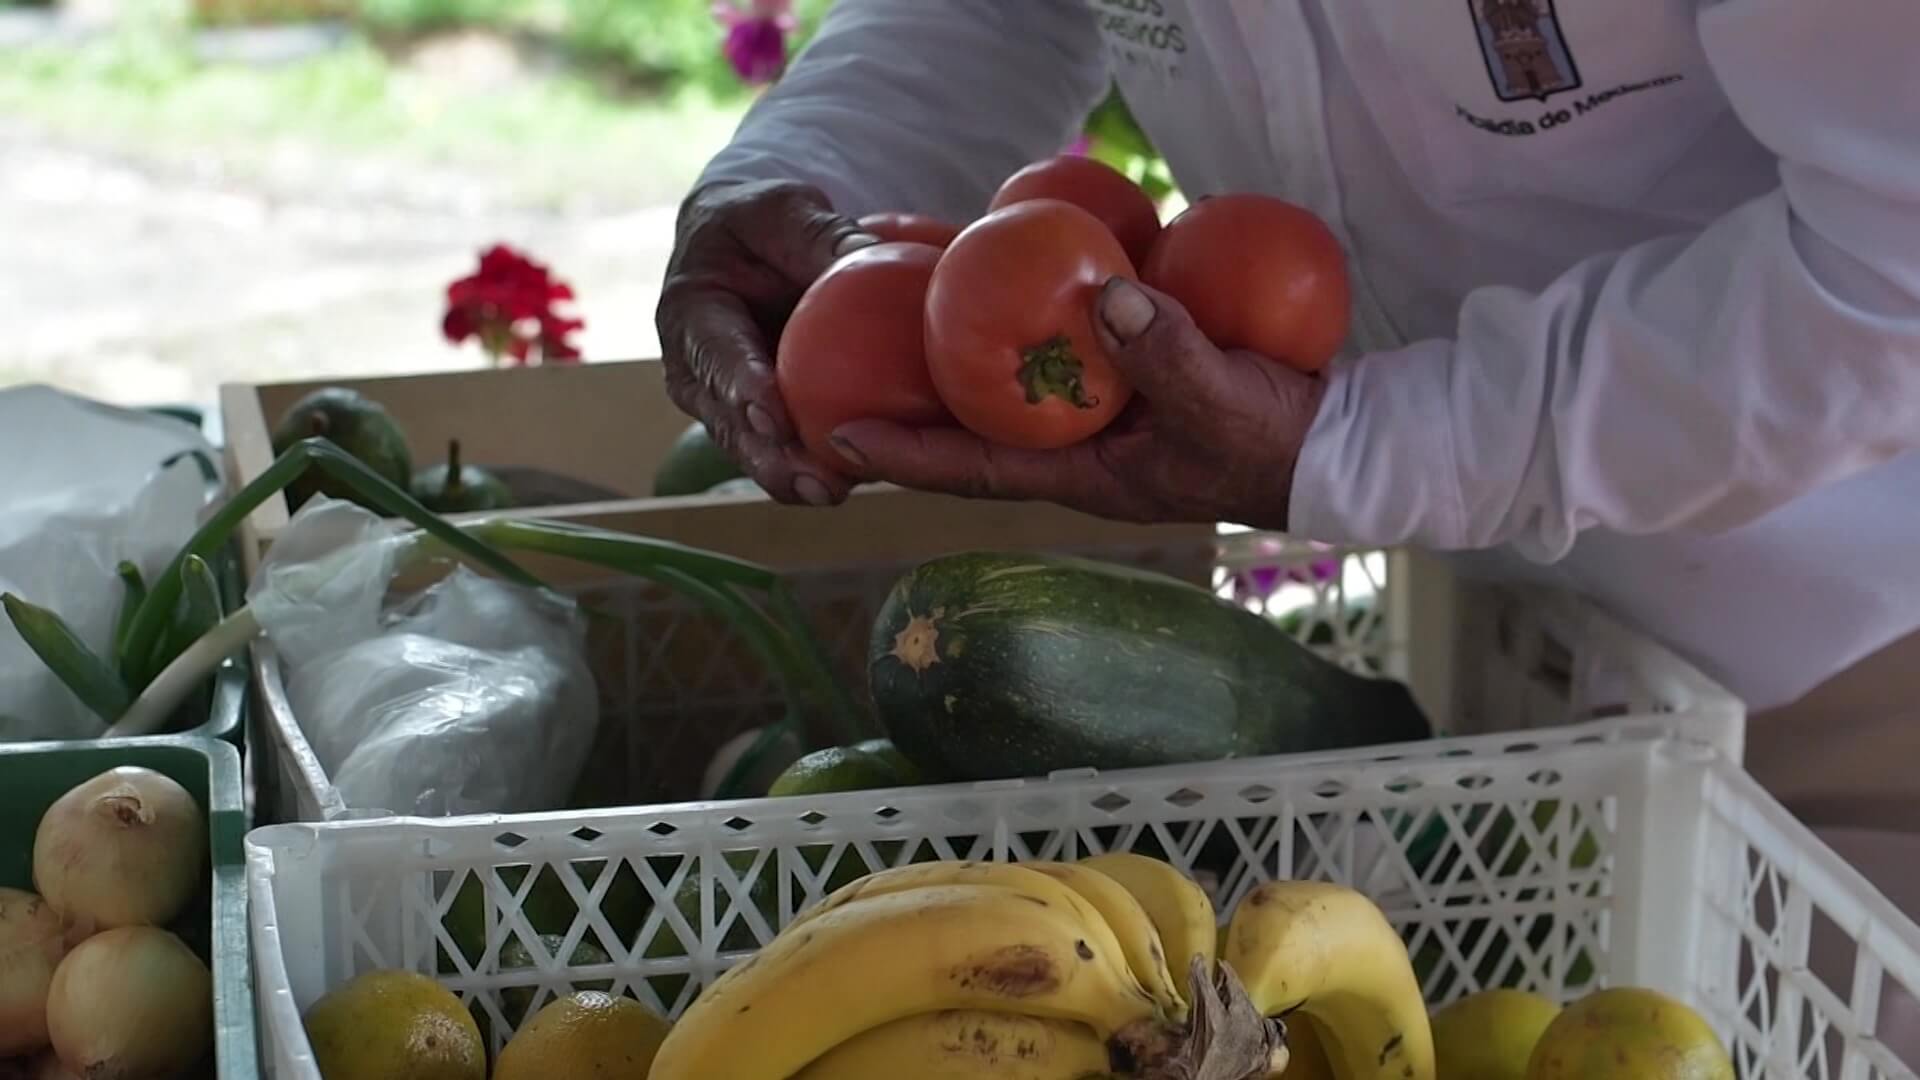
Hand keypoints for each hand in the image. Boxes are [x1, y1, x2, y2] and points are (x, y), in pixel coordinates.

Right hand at [656, 179, 879, 504]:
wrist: (745, 250)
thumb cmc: (763, 223)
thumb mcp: (786, 210)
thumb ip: (821, 235)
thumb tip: (874, 255)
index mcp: (690, 310)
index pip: (714, 351)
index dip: (740, 385)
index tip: (771, 414)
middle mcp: (695, 368)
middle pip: (729, 420)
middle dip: (769, 454)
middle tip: (813, 479)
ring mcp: (722, 404)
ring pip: (752, 449)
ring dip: (790, 476)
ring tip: (832, 493)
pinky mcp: (755, 423)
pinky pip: (780, 452)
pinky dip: (812, 469)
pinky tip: (854, 483)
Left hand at [827, 278, 1327, 531]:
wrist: (1334, 431)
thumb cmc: (1275, 442)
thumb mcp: (1226, 407)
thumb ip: (1172, 358)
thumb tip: (1108, 298)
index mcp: (1078, 470)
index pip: (975, 469)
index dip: (907, 455)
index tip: (839, 436)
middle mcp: (1069, 430)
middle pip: (968, 395)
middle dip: (902, 362)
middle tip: (834, 317)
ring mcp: (1090, 388)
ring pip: (1000, 341)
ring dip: (946, 301)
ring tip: (885, 253)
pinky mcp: (1117, 345)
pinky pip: (1053, 308)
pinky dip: (1020, 274)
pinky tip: (990, 230)